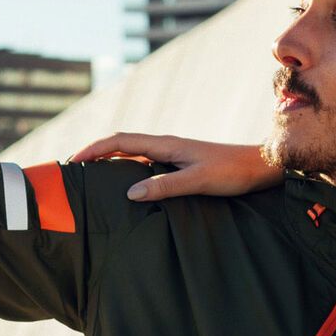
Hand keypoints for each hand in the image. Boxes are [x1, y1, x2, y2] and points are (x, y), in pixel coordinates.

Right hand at [65, 134, 279, 200]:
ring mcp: (173, 154)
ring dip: (112, 162)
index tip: (74, 160)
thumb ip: (165, 186)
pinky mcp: (181, 164)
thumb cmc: (233, 171)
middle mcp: (166, 146)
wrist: (261, 166)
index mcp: (166, 145)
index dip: (95, 149)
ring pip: (133, 154)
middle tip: (76, 170)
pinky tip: (128, 185)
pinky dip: (129, 170)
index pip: (120, 141)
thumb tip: (130, 193)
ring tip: (94, 177)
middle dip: (97, 154)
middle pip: (122, 145)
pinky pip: (146, 164)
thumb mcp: (198, 180)